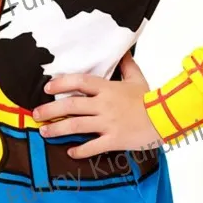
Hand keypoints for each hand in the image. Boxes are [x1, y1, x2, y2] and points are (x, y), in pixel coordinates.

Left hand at [34, 50, 161, 158]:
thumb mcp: (138, 78)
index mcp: (108, 89)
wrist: (166, 118)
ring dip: (57, 130)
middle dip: (50, 110)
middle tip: (36, 113)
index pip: (79, 82)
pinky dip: (79, 151)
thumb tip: (123, 50)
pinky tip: (70, 152)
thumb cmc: (151, 99)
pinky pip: (92, 147)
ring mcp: (107, 124)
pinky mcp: (113, 140)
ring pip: (75, 126)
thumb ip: (127, 65)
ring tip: (44, 132)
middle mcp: (103, 105)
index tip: (47, 88)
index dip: (61, 83)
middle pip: (70, 105)